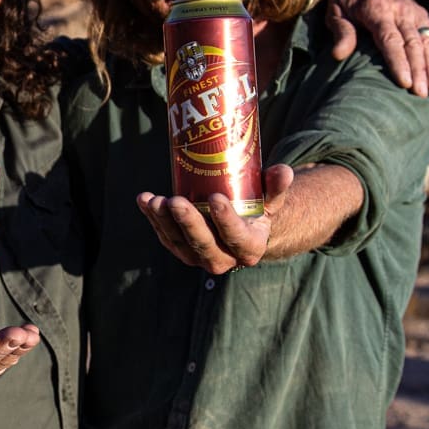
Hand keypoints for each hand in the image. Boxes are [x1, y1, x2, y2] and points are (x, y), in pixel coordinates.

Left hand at [135, 165, 293, 274]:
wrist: (242, 226)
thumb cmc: (259, 209)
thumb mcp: (273, 199)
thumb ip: (277, 185)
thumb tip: (284, 170)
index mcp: (249, 248)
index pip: (237, 238)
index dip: (226, 221)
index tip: (216, 198)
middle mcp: (223, 259)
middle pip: (203, 244)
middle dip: (187, 223)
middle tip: (176, 200)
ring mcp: (199, 256)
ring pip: (179, 242)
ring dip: (163, 221)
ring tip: (153, 199)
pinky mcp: (181, 249)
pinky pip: (165, 236)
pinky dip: (153, 219)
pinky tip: (144, 200)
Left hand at [325, 0, 428, 96]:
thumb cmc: (344, 0)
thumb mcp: (335, 13)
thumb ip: (341, 32)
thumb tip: (338, 55)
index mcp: (376, 8)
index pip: (390, 39)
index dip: (398, 62)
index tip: (405, 83)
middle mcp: (399, 9)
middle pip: (412, 43)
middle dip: (419, 69)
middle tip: (421, 94)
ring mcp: (413, 11)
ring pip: (427, 40)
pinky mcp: (421, 14)